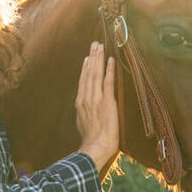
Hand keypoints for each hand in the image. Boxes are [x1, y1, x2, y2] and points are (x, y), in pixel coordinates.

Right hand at [75, 41, 119, 172]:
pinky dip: (109, 70)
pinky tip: (110, 60)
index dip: (85, 68)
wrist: (95, 147)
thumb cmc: (90, 140)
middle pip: (88, 73)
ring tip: (99, 47)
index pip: (83, 81)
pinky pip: (108, 82)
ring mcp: (96, 99)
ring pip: (96, 74)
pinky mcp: (107, 102)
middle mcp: (86, 98)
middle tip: (94, 44)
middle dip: (91, 57)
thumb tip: (84, 109)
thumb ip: (84, 113)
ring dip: (98, 59)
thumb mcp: (82, 124)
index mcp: (80, 103)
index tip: (87, 57)